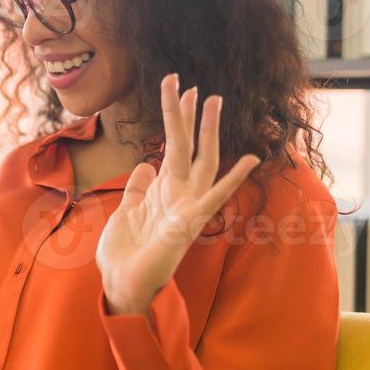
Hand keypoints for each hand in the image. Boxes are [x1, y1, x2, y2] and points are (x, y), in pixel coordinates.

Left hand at [96, 73, 259, 315]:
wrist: (121, 284)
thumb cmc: (125, 253)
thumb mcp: (126, 211)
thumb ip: (138, 189)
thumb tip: (145, 165)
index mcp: (164, 190)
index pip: (173, 146)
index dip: (176, 118)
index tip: (178, 88)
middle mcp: (179, 194)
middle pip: (189, 147)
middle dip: (191, 117)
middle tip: (196, 85)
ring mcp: (186, 207)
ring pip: (202, 162)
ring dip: (208, 131)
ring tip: (213, 101)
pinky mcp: (188, 224)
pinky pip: (214, 198)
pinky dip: (232, 180)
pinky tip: (249, 160)